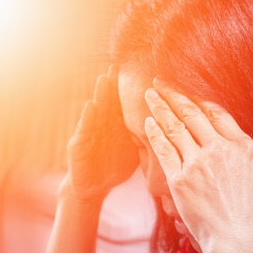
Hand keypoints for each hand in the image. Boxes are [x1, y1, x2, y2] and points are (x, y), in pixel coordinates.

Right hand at [65, 66, 138, 202]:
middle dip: (115, 83)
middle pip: (111, 101)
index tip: (141, 70)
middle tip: (121, 64)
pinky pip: (84, 129)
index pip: (126, 103)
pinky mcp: (78, 144)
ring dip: (100, 94)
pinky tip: (91, 106)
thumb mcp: (135, 150)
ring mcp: (90, 132)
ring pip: (97, 110)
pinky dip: (87, 117)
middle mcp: (104, 124)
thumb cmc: (114, 167)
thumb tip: (175, 128)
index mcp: (118, 125)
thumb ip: (148, 137)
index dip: (133, 88)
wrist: (93, 188)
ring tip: (104, 78)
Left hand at [143, 78, 252, 252]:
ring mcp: (197, 163)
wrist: (235, 243)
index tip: (189, 90)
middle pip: (192, 114)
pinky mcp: (179, 180)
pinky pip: (164, 150)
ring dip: (161, 108)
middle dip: (174, 95)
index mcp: (242, 147)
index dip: (200, 99)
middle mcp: (218, 150)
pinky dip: (155, 133)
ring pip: (175, 127)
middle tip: (160, 82)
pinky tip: (148, 122)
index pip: (217, 113)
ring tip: (150, 94)